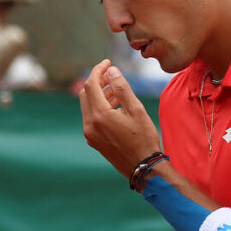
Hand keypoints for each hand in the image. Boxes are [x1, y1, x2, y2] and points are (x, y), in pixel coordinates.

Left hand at [79, 59, 162, 177]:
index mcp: (100, 115)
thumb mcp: (136, 110)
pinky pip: (92, 118)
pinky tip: (115, 106)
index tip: (108, 63)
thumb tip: (111, 70)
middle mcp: (90, 124)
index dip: (98, 70)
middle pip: (86, 94)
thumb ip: (122, 88)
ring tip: (117, 90)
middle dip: (97, 81)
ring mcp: (90, 134)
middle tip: (112, 75)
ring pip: (88, 106)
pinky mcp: (93, 140)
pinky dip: (100, 107)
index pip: (91, 84)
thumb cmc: (143, 138)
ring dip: (99, 94)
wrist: (143, 168)